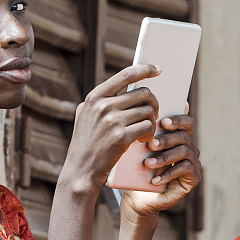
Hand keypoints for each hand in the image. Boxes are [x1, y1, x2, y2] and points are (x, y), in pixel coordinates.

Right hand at [63, 65, 160, 195]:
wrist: (81, 170)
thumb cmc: (87, 143)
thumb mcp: (86, 115)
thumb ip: (101, 100)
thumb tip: (127, 84)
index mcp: (95, 97)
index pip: (125, 75)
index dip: (145, 70)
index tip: (158, 69)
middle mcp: (103, 106)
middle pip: (143, 93)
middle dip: (153, 104)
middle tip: (153, 115)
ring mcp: (111, 121)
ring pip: (148, 111)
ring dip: (152, 121)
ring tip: (145, 131)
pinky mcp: (121, 137)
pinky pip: (148, 127)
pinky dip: (150, 133)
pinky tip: (143, 140)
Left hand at [119, 102, 201, 220]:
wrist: (137, 198)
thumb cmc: (136, 170)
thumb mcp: (137, 150)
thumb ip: (142, 133)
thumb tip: (137, 112)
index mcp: (178, 138)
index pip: (186, 122)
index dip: (178, 119)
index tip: (162, 122)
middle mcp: (189, 148)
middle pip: (184, 136)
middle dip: (166, 139)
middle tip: (150, 144)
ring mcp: (193, 163)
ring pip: (184, 152)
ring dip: (165, 157)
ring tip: (147, 164)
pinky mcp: (194, 179)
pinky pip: (185, 170)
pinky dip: (168, 174)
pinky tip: (154, 179)